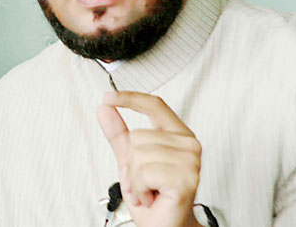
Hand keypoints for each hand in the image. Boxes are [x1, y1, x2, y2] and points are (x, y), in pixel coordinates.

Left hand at [97, 91, 202, 226]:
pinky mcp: (185, 179)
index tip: (108, 96)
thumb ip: (119, 134)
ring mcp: (190, 161)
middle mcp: (189, 144)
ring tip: (149, 191)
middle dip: (131, 165)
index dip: (130, 98)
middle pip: (138, 136)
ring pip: (138, 155)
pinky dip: (139, 190)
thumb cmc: (153, 198)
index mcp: (178, 135)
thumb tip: (105, 108)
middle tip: (145, 182)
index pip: (155, 105)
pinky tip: (152, 198)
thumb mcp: (130, 162)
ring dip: (135, 180)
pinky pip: (143, 173)